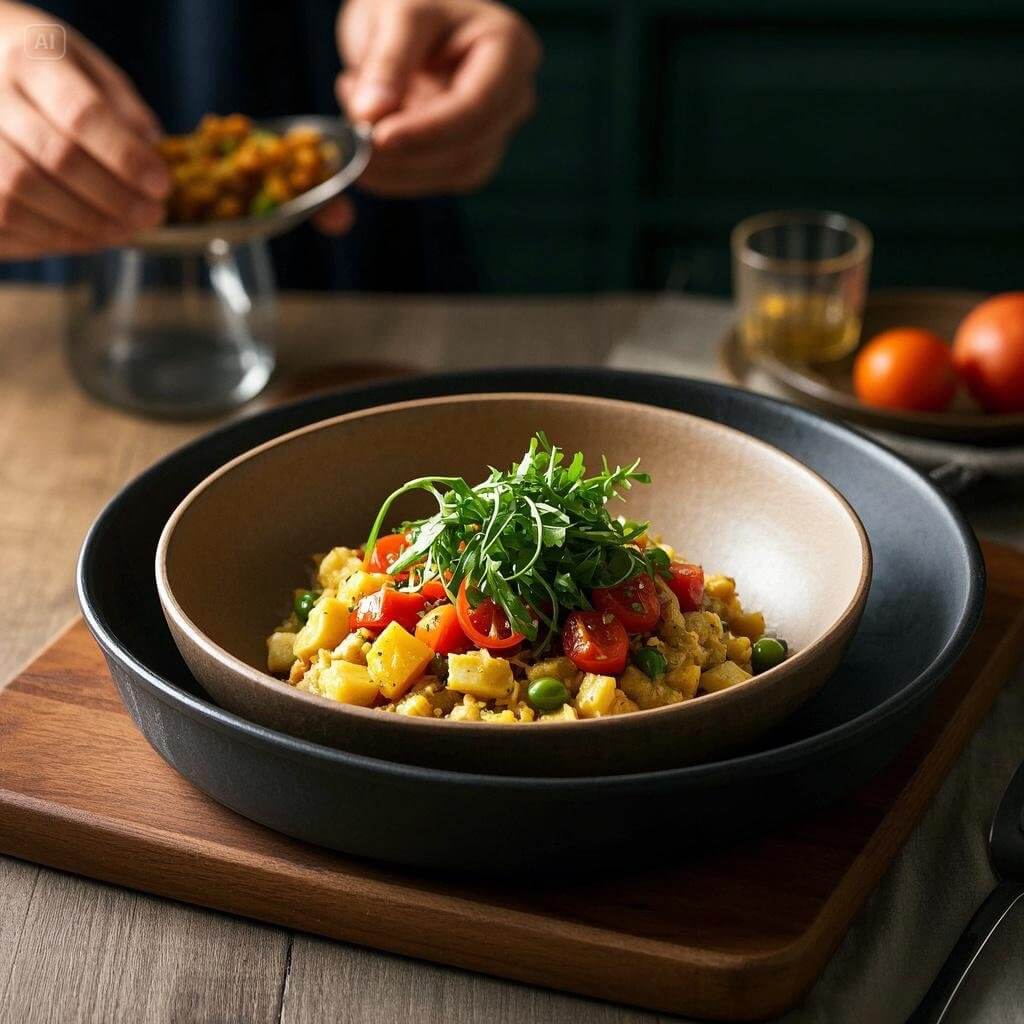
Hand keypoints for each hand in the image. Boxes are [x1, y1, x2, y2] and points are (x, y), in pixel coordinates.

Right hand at [0, 3, 169, 258]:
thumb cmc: (43, 69)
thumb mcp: (87, 66)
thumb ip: (121, 105)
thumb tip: (152, 148)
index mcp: (30, 58)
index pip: (81, 113)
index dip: (126, 157)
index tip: (162, 186)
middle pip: (56, 158)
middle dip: (114, 198)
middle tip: (151, 216)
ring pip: (21, 193)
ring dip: (83, 224)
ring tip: (124, 232)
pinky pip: (1, 217)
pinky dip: (48, 236)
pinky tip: (85, 237)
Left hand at [316, 0, 539, 231]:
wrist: (410, 20)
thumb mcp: (397, 10)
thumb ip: (386, 60)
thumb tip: (370, 115)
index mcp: (511, 50)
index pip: (476, 107)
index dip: (429, 130)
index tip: (379, 137)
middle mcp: (513, 97)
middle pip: (467, 148)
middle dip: (405, 155)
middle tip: (350, 140)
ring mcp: (495, 132)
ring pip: (450, 173)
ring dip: (394, 167)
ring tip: (351, 122)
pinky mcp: (470, 156)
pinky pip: (435, 180)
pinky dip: (393, 173)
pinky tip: (365, 139)